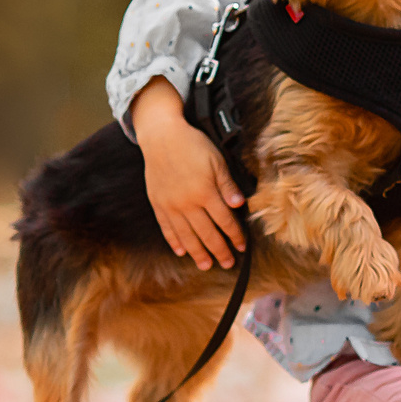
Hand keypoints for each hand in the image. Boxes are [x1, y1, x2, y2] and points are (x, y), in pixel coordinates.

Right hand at [132, 78, 245, 269]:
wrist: (161, 136)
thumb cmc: (192, 145)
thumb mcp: (216, 160)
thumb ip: (227, 184)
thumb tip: (239, 204)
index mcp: (205, 192)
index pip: (225, 221)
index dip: (235, 235)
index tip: (242, 246)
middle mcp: (188, 203)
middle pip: (207, 233)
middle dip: (220, 250)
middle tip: (228, 263)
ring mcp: (171, 205)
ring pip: (187, 236)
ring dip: (198, 253)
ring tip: (206, 265)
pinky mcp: (158, 203)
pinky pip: (167, 228)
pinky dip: (174, 241)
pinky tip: (181, 251)